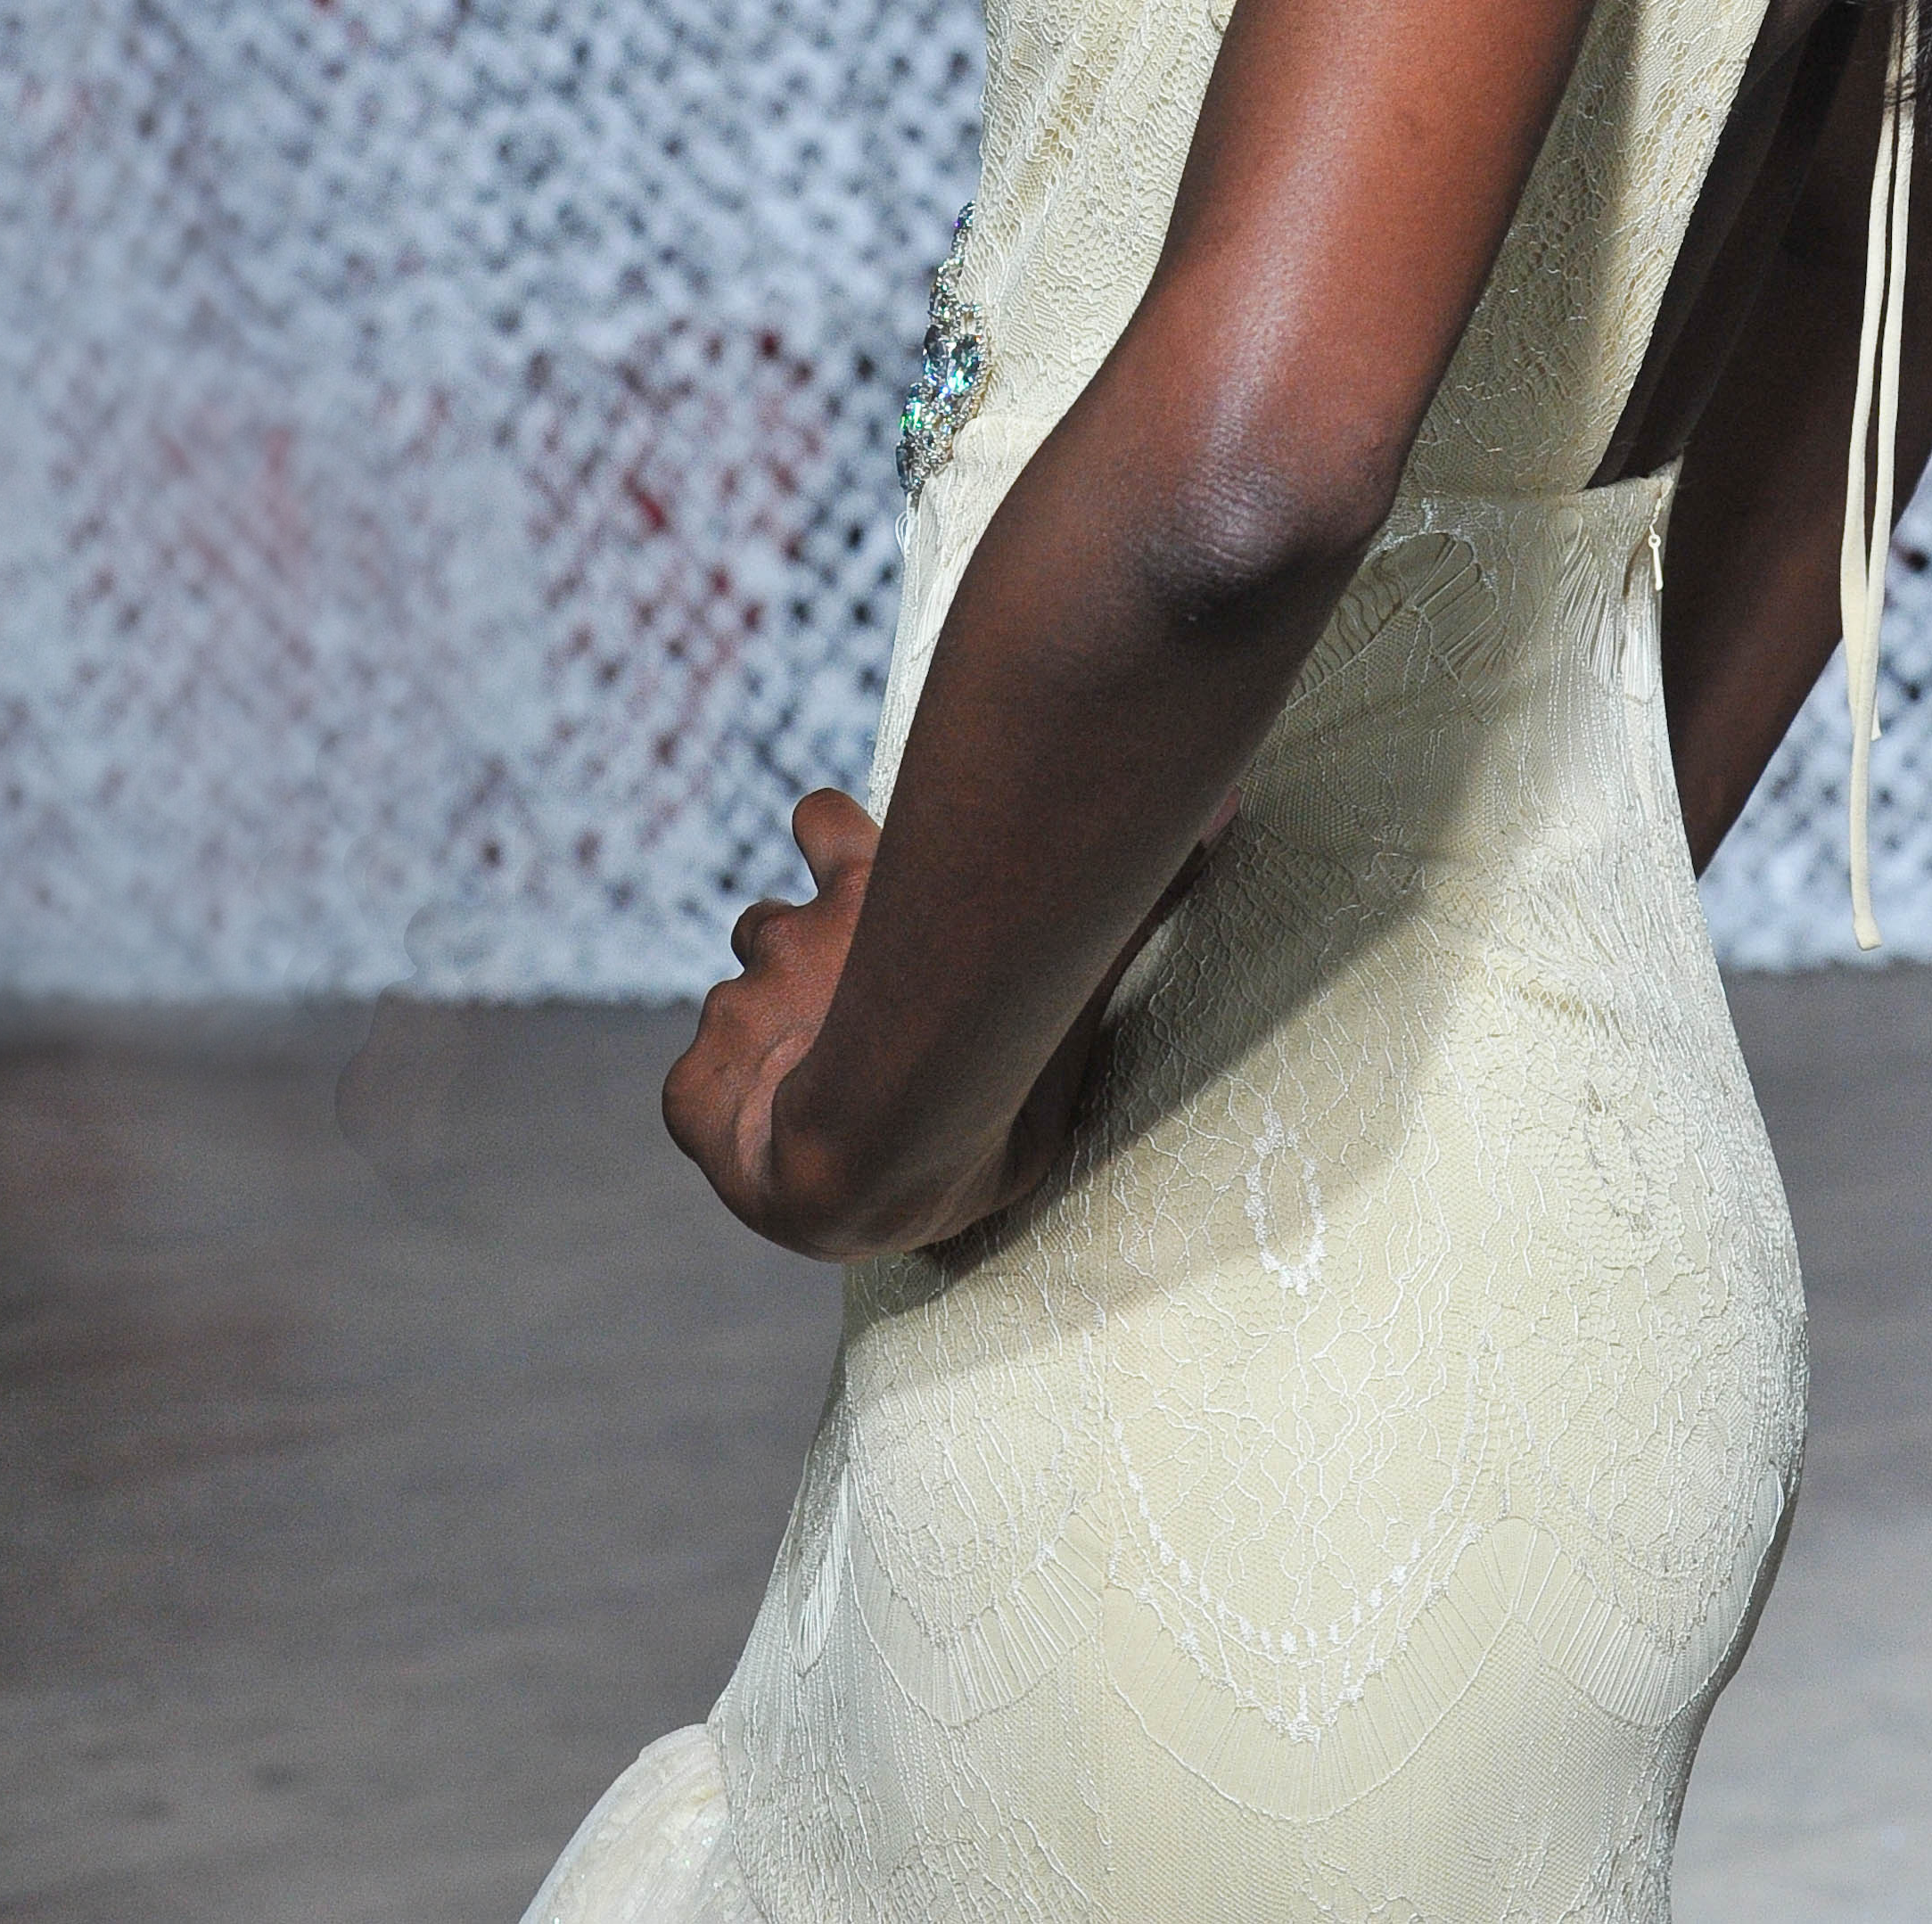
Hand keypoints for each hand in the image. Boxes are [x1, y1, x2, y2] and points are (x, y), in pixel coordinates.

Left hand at [664, 780, 1246, 1259]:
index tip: (833, 840)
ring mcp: (741, 1011)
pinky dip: (719, 1107)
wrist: (880, 1127)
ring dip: (763, 1037)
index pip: (824, 824)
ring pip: (734, 1006)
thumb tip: (1239, 801)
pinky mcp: (694, 1094)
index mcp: (869, 893)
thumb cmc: (993, 1036)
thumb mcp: (1078, 951)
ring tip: (810, 1085)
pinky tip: (765, 1130)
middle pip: (766, 921)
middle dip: (790, 951)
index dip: (827, 834)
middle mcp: (796, 940)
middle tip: (825, 997)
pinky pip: (692, 1094)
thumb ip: (1148, 884)